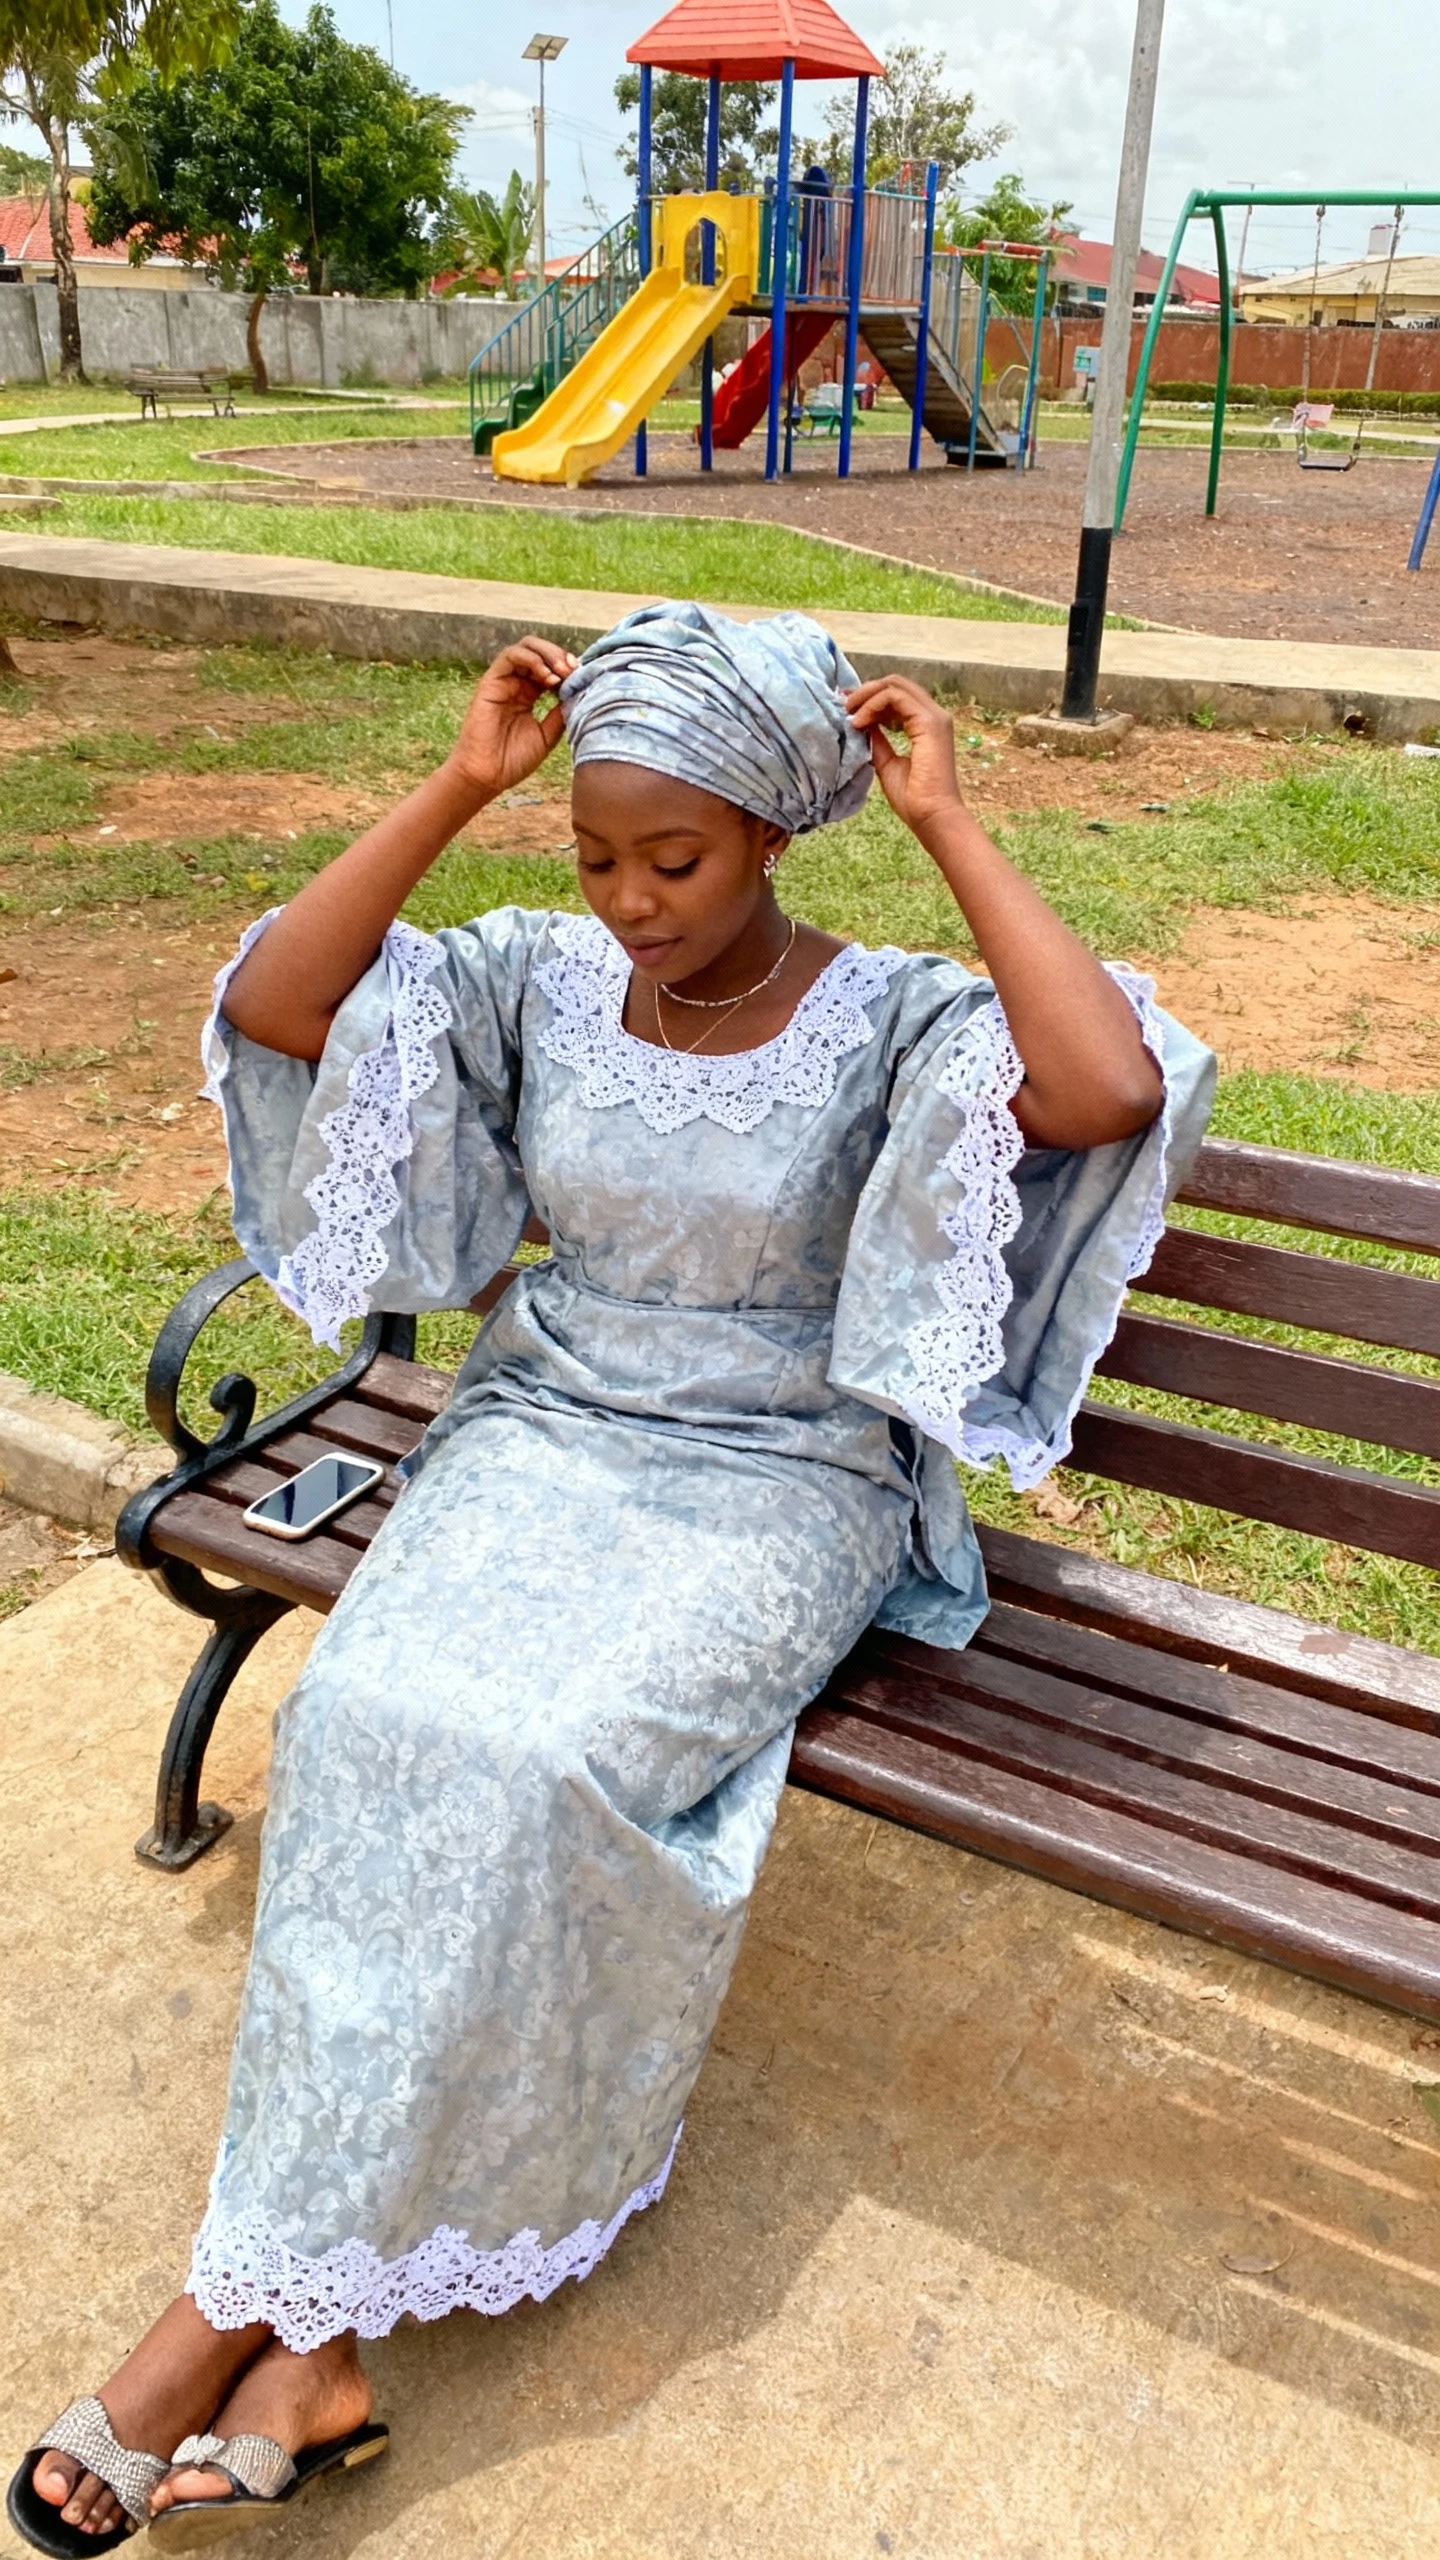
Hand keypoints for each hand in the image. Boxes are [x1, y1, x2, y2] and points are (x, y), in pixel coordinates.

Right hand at [447, 636, 579, 801]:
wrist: (488, 776)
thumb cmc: (514, 760)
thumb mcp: (547, 735)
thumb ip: (561, 713)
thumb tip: (580, 693)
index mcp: (530, 694)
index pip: (551, 667)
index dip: (568, 667)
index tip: (584, 677)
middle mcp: (517, 683)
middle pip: (541, 652)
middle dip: (561, 656)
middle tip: (574, 670)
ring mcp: (504, 681)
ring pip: (526, 648)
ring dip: (548, 654)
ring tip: (562, 672)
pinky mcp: (490, 682)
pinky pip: (510, 656)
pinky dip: (531, 659)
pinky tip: (546, 676)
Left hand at [845, 674, 963, 840]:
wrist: (932, 817)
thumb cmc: (914, 799)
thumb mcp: (887, 764)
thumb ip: (878, 741)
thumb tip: (862, 725)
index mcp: (926, 725)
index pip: (897, 696)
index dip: (870, 696)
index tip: (846, 707)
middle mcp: (934, 715)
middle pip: (896, 684)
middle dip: (866, 691)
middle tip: (844, 706)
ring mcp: (934, 717)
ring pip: (895, 685)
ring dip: (867, 696)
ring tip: (849, 714)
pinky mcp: (929, 722)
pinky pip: (895, 697)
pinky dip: (872, 705)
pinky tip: (859, 723)